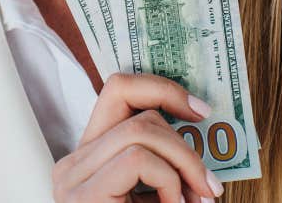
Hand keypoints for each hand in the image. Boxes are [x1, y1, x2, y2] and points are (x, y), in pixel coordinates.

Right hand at [51, 73, 226, 202]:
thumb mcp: (156, 195)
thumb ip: (165, 164)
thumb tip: (202, 126)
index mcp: (89, 159)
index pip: (118, 91)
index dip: (162, 89)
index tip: (201, 112)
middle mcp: (72, 164)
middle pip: (138, 114)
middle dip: (185, 146)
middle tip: (209, 186)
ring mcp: (72, 179)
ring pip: (140, 132)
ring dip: (182, 166)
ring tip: (195, 201)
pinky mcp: (82, 195)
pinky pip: (137, 159)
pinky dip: (169, 182)